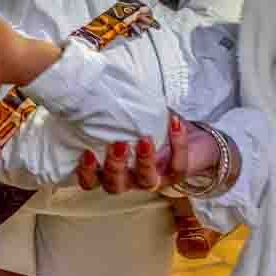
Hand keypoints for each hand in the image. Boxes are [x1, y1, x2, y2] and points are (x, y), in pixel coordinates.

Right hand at [75, 114, 222, 193]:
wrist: (188, 135)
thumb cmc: (148, 125)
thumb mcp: (127, 120)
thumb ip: (112, 114)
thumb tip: (95, 90)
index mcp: (111, 168)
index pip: (91, 181)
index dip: (86, 173)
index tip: (87, 153)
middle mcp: (129, 178)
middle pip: (115, 185)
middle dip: (115, 166)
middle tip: (118, 144)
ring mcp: (153, 178)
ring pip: (145, 182)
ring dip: (144, 161)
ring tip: (145, 139)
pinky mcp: (176, 174)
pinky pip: (177, 165)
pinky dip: (177, 144)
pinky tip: (175, 123)